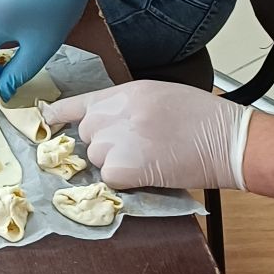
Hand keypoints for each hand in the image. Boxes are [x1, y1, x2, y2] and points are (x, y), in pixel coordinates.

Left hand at [47, 82, 250, 191]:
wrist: (228, 140)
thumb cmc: (202, 117)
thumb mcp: (158, 95)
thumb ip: (125, 104)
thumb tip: (102, 120)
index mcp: (125, 92)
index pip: (77, 102)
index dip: (59, 113)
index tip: (46, 119)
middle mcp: (116, 113)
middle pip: (86, 135)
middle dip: (103, 144)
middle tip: (136, 146)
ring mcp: (119, 140)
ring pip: (96, 158)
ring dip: (115, 163)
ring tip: (148, 157)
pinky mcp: (126, 167)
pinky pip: (108, 178)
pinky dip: (123, 181)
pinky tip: (147, 172)